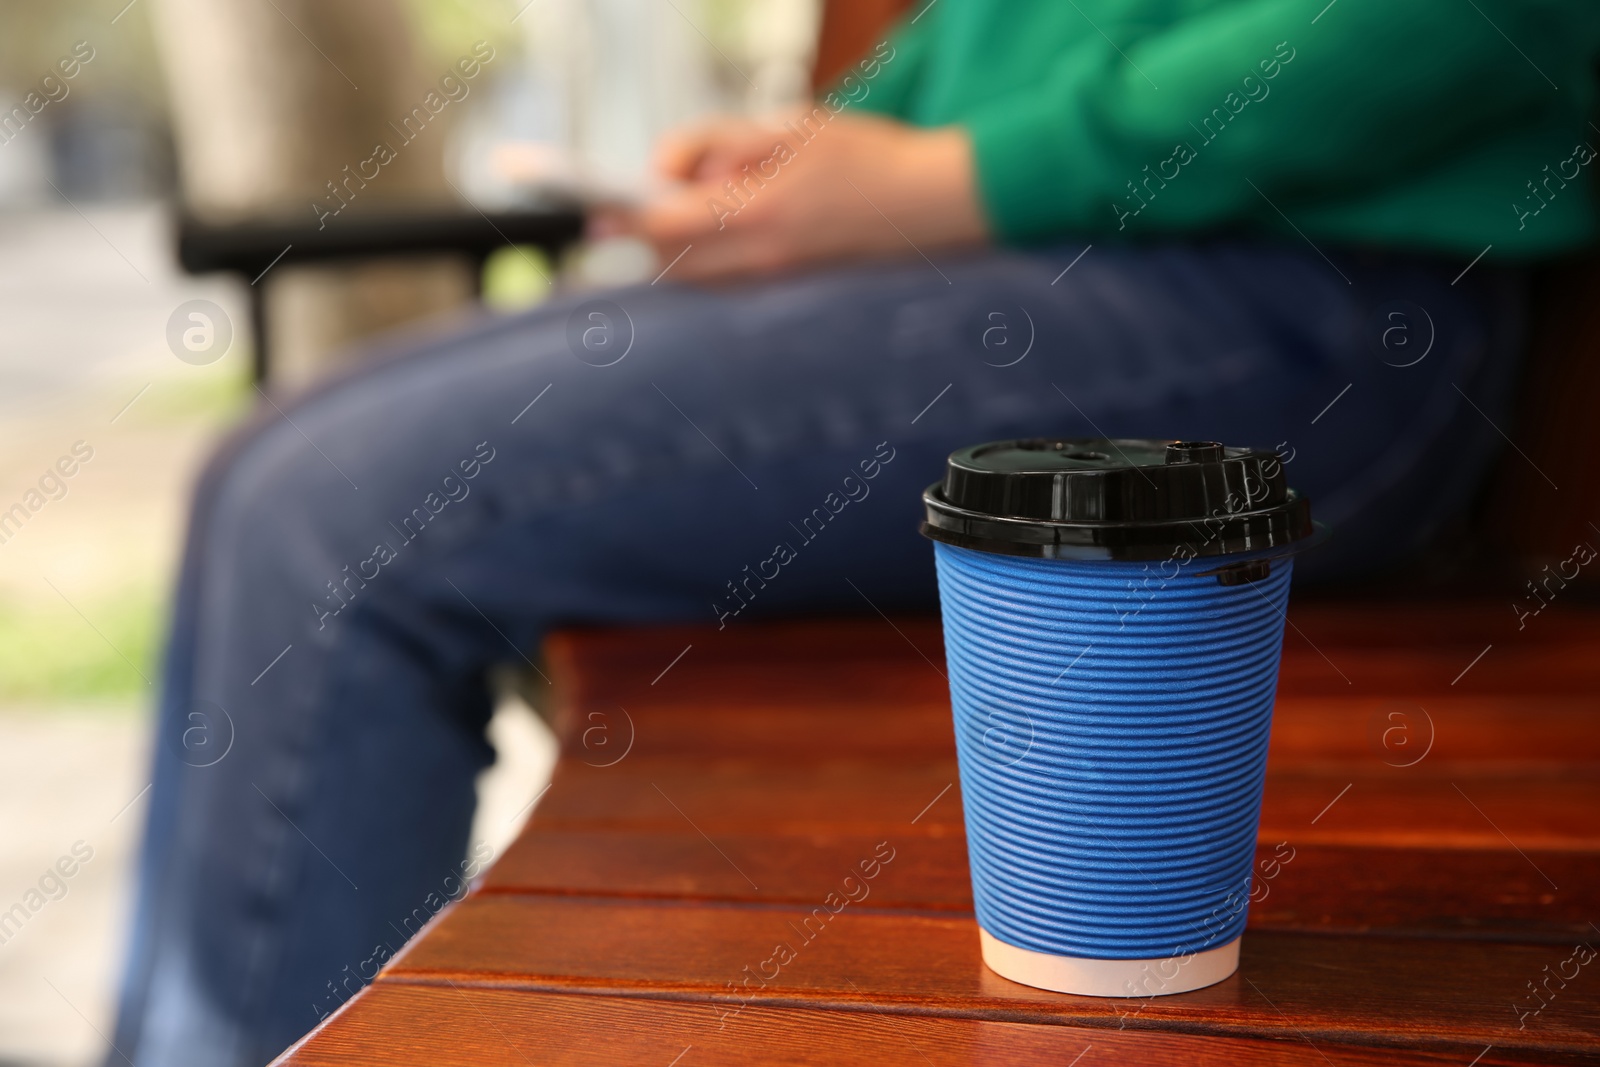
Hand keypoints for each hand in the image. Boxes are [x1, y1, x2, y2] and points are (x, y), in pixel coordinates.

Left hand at [614, 110, 987, 281]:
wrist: (934, 204)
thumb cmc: (867, 155)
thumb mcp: (788, 125)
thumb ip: (717, 142)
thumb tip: (665, 169)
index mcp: (757, 210)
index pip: (665, 225)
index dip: (623, 219)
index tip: (595, 215)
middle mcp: (762, 259)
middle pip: (673, 264)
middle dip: (649, 238)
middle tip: (644, 207)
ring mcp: (779, 283)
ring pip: (699, 281)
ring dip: (679, 254)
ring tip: (695, 216)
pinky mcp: (793, 294)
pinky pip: (731, 289)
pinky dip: (711, 266)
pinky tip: (730, 238)